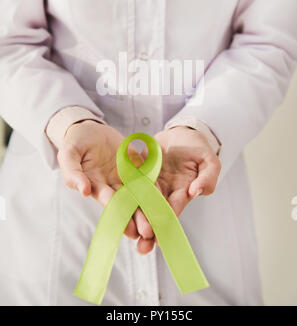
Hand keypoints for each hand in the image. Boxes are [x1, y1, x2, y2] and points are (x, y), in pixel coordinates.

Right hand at [57, 120, 152, 241]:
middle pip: (126, 203)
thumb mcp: (68, 154)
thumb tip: (84, 191)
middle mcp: (111, 185)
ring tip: (158, 220)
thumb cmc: (75, 143)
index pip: (107, 202)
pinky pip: (147, 177)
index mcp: (95, 185)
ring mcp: (125, 176)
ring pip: (138, 195)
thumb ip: (73, 173)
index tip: (128, 228)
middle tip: (147, 232)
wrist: (90, 129)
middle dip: (136, 218)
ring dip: (147, 208)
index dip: (117, 214)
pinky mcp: (136, 165)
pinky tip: (164, 198)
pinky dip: (155, 187)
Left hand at [135, 125, 220, 253]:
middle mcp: (165, 192)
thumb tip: (195, 192)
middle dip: (149, 230)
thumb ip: (208, 177)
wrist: (182, 133)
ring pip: (140, 203)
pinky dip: (124, 195)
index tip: (158, 236)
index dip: (166, 223)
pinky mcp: (139, 171)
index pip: (174, 210)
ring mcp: (151, 183)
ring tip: (126, 232)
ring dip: (134, 218)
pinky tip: (114, 205)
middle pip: (155, 213)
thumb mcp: (210, 161)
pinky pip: (131, 184)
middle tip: (141, 248)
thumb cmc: (199, 148)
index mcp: (183, 192)